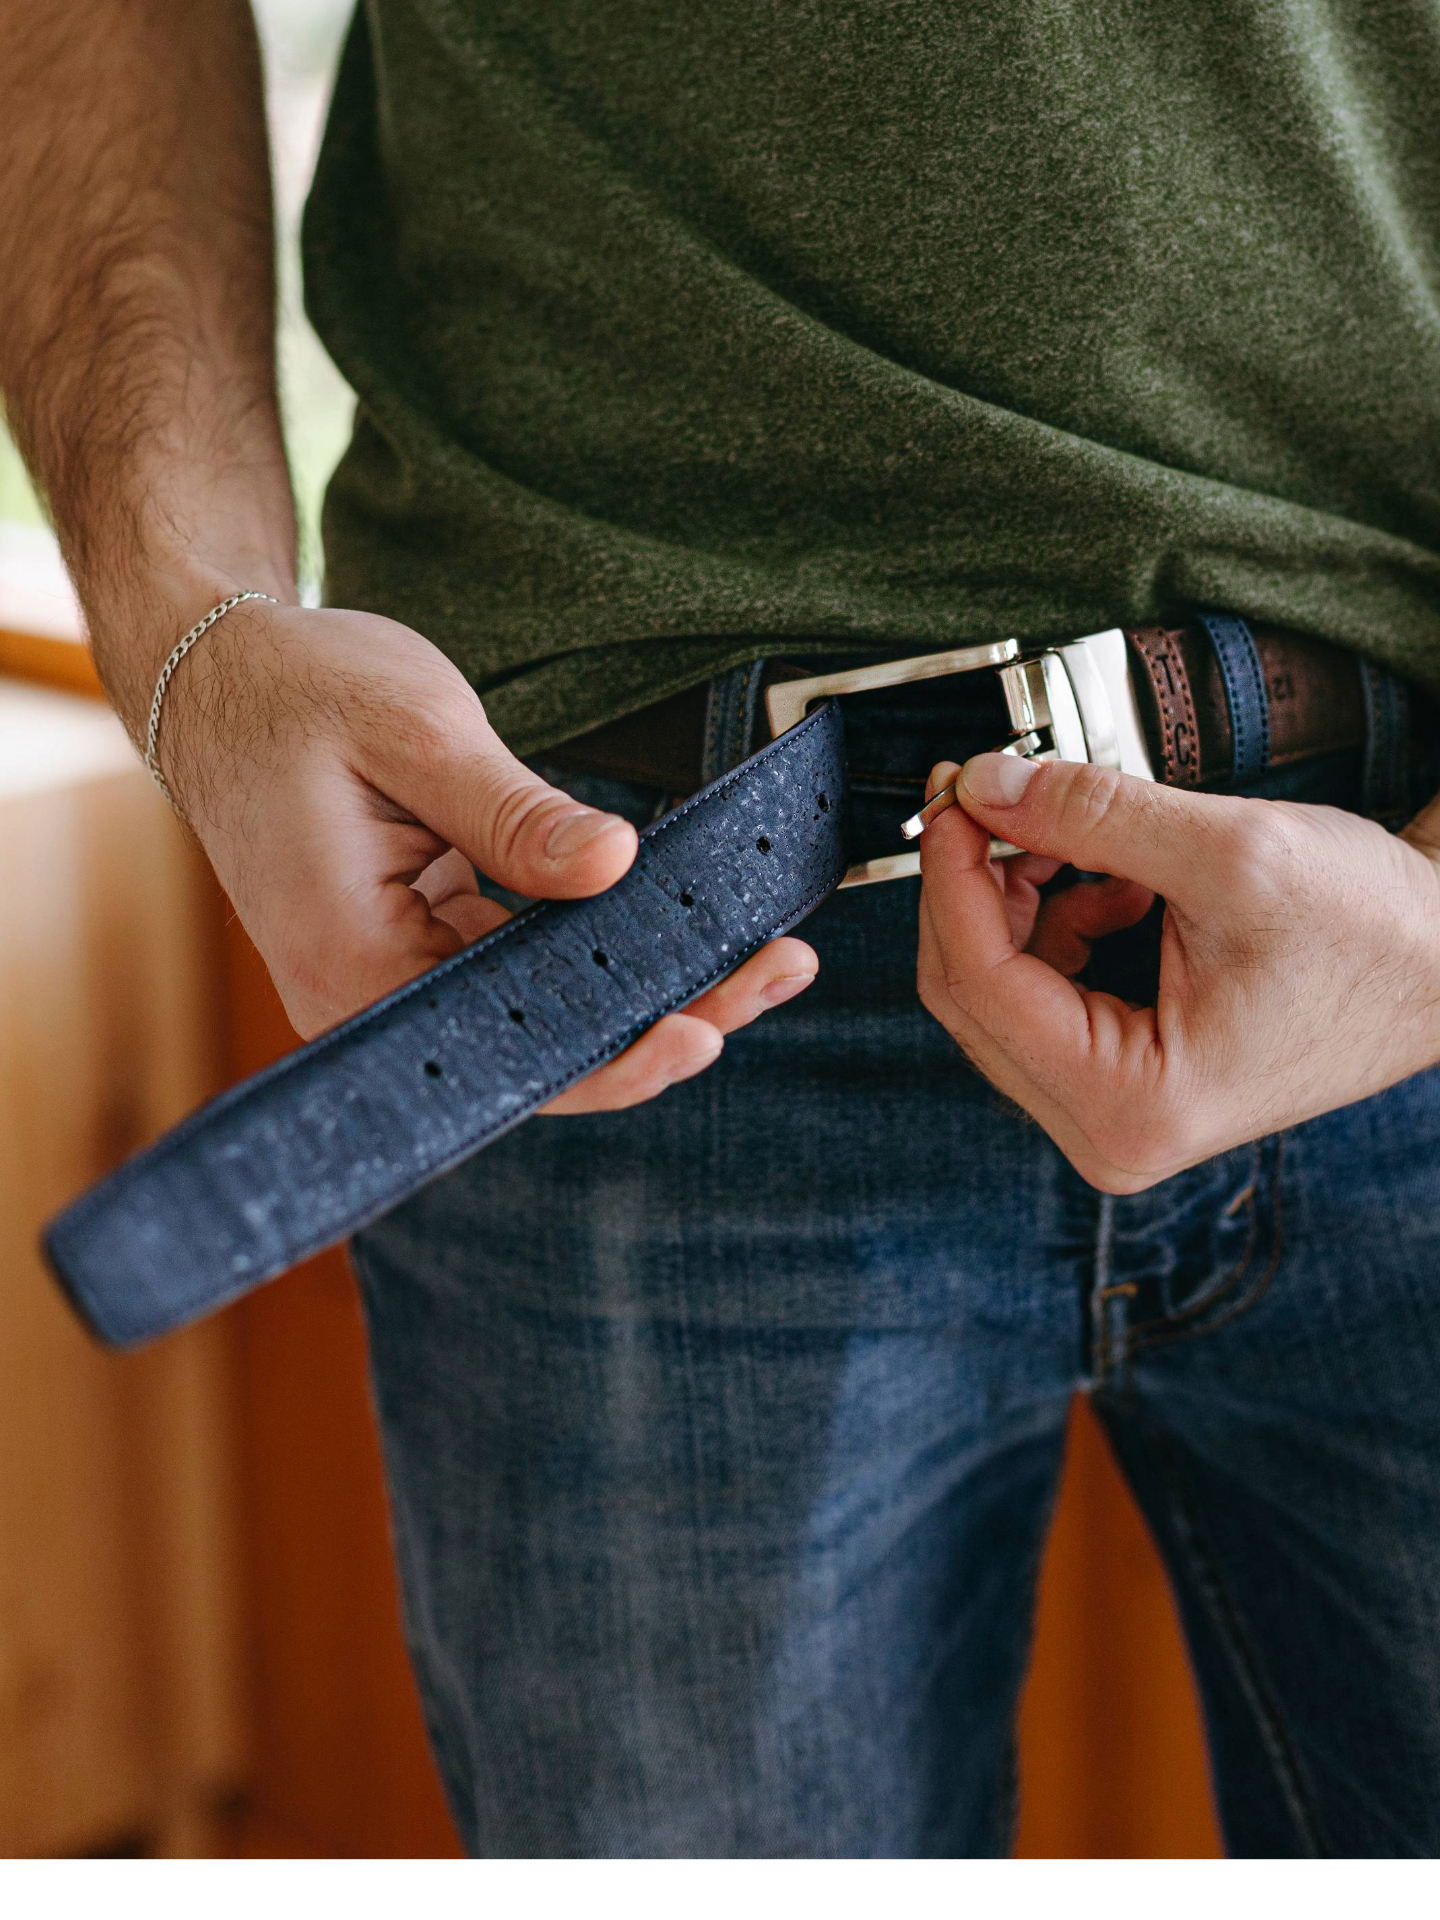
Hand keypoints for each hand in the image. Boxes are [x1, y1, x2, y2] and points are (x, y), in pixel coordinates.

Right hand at [161, 600, 815, 1106]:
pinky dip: (602, 950)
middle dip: (664, 1016)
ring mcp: (395, 976)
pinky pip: (525, 974)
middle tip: (777, 970)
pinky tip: (681, 927)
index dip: (616, 1053)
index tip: (711, 1022)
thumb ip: (516, 813)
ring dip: (647, 985)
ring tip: (761, 956)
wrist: (221, 676)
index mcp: (353, 963)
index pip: (506, 1051)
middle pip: (540, 1046)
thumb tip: (620, 867)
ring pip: (544, 1014)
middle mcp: (368, 996)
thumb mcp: (414, 734)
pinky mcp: (421, 947)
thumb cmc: (296, 693)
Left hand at [916, 750, 1439, 1191]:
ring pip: (999, 987)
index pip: (979, 983)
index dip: (950, 877)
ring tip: (1089, 840)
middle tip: (988, 793)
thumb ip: (1090, 814)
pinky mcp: (1122, 1078)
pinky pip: (1042, 991)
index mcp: (1131, 1104)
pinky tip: (1117, 880)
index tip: (954, 794)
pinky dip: (1059, 920)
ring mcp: (1114, 1111)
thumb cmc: (1375, 934)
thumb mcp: (1229, 854)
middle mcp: (1112, 1130)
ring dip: (1022, 898)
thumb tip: (982, 786)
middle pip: (973, 994)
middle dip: (975, 886)